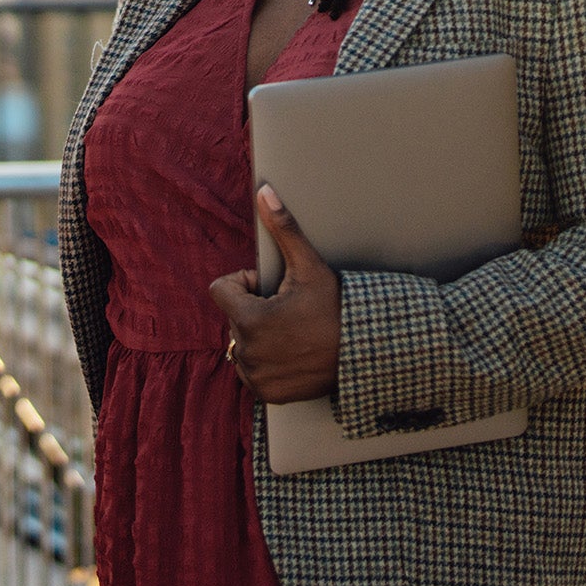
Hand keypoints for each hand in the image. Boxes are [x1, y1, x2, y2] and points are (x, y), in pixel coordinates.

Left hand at [208, 184, 341, 402]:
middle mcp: (247, 351)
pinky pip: (251, 371)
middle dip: (254, 310)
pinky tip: (292, 354)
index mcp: (249, 318)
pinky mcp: (266, 393)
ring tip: (292, 334)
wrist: (365, 353)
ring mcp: (256, 375)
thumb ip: (283, 229)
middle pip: (233, 317)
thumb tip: (264, 192)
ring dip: (258, 336)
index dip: (244, 284)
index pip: (220, 290)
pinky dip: (265, 362)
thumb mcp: (309, 267)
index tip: (270, 288)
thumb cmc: (338, 308)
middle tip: (289, 312)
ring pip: (240, 344)